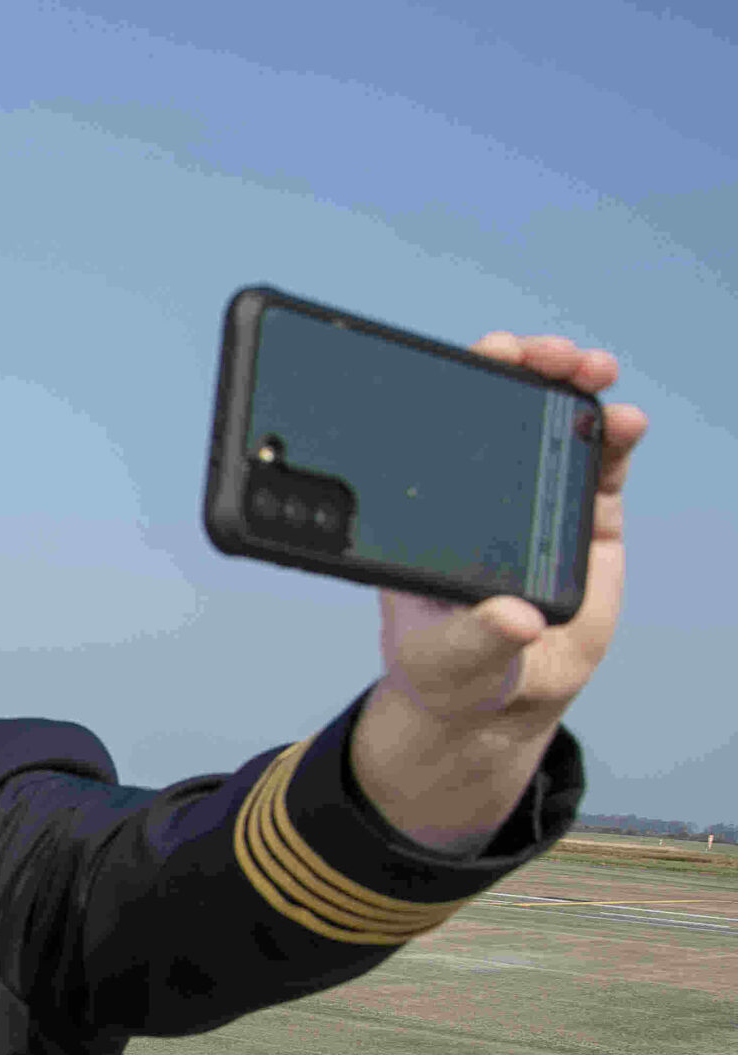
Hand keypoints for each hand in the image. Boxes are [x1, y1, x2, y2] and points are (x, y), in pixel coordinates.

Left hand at [352, 333, 646, 849]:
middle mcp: (480, 491)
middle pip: (501, 410)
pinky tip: (624, 421)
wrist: (501, 698)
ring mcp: (534, 500)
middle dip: (525, 368)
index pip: (437, 428)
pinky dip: (613, 437)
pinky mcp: (582, 520)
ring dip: (575, 389)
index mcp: (429, 508)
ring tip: (592, 371)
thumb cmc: (451, 668)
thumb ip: (477, 638)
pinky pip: (599, 466)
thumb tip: (516, 619)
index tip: (486, 356)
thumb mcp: (450, 658)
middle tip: (549, 355)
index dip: (460, 380)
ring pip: (555, 427)